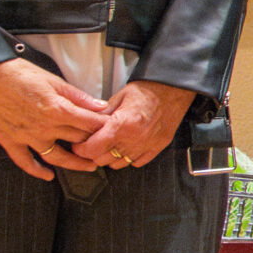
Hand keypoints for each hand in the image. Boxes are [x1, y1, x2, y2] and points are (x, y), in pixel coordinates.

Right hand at [0, 57, 109, 179]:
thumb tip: (101, 106)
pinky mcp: (10, 141)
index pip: (90, 125)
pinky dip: (37, 171)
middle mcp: (44, 127)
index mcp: (57, 110)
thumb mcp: (54, 80)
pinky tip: (49, 175)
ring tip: (90, 167)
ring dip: (75, 164)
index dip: (106, 128)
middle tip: (108, 148)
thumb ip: (78, 97)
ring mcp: (26, 137)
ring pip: (57, 157)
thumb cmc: (18, 73)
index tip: (116, 130)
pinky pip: (25, 162)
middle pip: (77, 140)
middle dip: (95, 144)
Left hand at [72, 81, 199, 172]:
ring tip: (109, 146)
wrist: (173, 89)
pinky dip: (129, 158)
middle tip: (92, 144)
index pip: (92, 149)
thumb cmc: (147, 90)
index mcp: (122, 125)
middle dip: (94, 153)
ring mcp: (147, 145)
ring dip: (111, 157)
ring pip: (119, 164)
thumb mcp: (118, 97)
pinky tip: (126, 147)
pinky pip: (137, 163)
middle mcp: (134, 139)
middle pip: (103, 160)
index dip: (81, 149)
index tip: (79, 145)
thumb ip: (101, 114)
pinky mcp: (158, 147)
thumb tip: (86, 124)